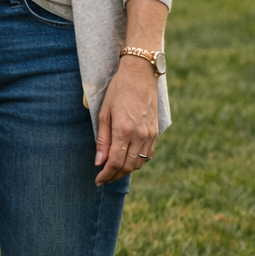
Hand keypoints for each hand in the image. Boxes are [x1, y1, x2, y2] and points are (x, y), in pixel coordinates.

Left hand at [94, 56, 158, 184]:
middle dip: (115, 175)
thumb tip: (99, 161)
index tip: (98, 180)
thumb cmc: (117, 91)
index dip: (106, 174)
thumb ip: (102, 139)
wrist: (140, 75)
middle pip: (128, 166)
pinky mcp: (156, 132)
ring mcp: (150, 135)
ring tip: (113, 171)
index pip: (115, 162)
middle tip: (104, 179)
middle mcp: (140, 135)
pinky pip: (147, 155)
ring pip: (139, 163)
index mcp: (124, 130)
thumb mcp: (104, 113)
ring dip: (126, 170)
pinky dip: (137, 162)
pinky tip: (127, 160)